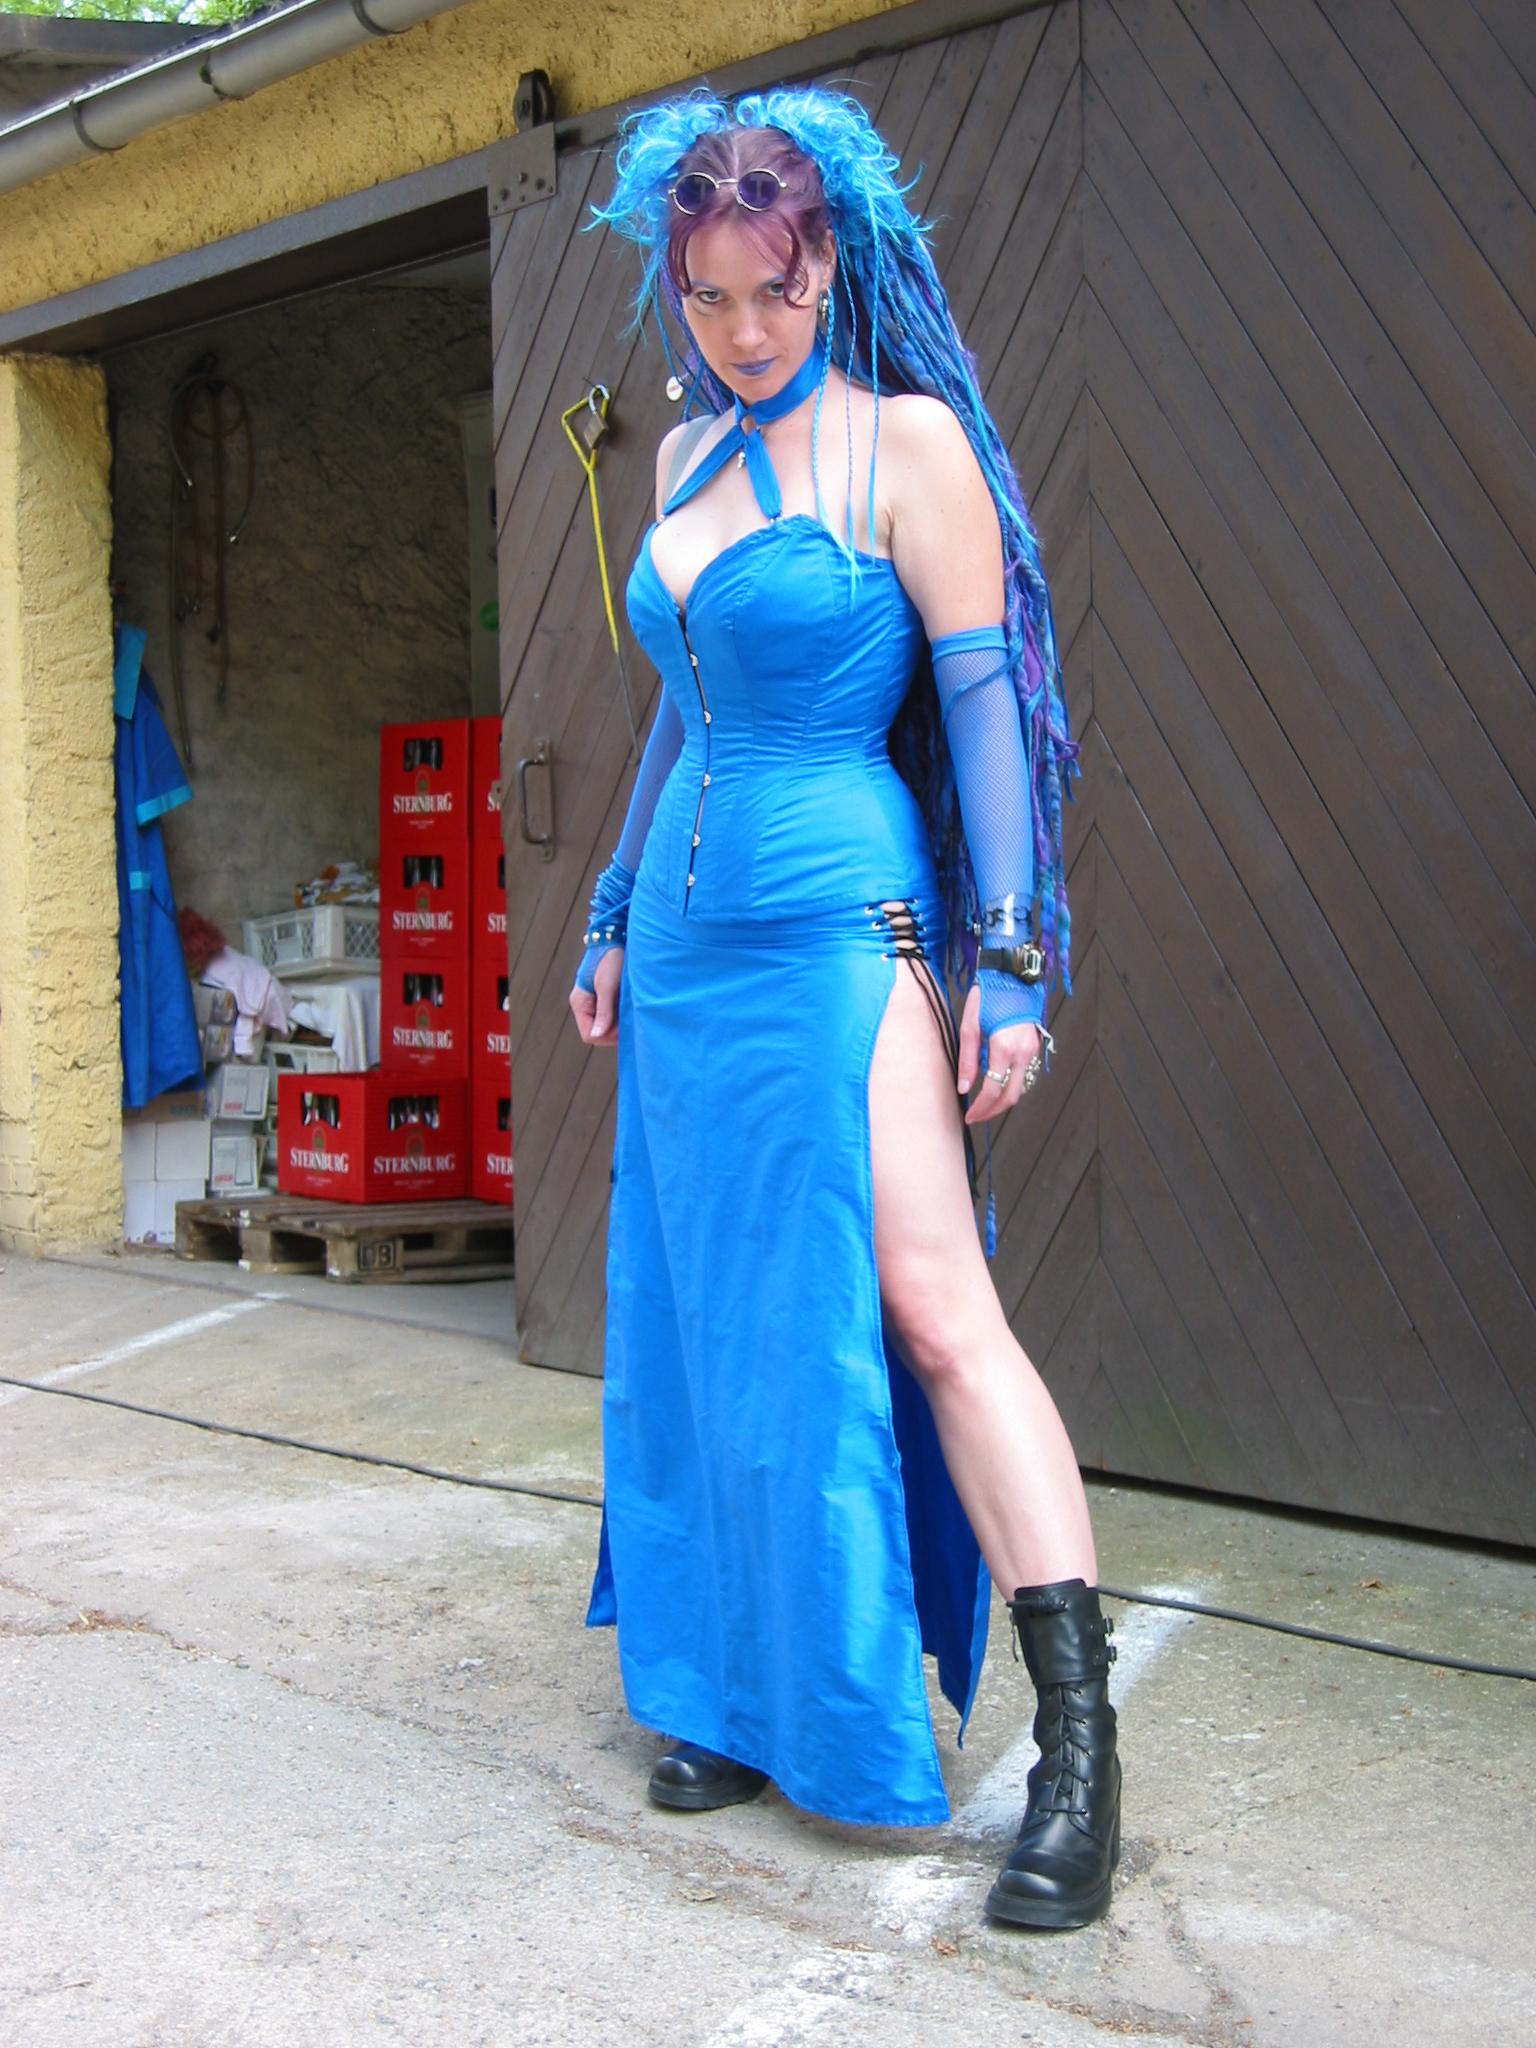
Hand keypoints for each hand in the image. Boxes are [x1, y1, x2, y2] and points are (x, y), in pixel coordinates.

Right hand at [569, 946, 623, 1046]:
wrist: (616, 938)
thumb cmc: (611, 959)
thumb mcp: (608, 986)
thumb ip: (603, 1012)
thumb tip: (596, 1036)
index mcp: (580, 1003)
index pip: (589, 1035)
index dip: (607, 1036)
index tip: (624, 1027)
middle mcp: (584, 1005)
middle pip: (598, 1033)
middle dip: (615, 1031)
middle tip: (630, 1017)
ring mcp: (593, 1002)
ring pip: (606, 1026)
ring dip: (619, 1022)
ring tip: (630, 1008)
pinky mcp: (603, 998)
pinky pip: (611, 1016)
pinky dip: (621, 1015)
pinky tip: (629, 1004)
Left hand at [957, 982, 1042, 1125]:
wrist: (1012, 975)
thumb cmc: (988, 997)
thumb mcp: (970, 1026)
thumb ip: (968, 1060)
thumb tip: (964, 1088)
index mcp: (1004, 1048)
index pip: (993, 1090)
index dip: (981, 1108)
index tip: (969, 1116)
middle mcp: (1023, 1052)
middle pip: (1012, 1096)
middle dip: (994, 1111)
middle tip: (977, 1116)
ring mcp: (1032, 1050)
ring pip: (1021, 1087)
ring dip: (1003, 1099)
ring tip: (983, 1102)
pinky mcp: (1035, 1045)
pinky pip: (1025, 1074)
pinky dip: (1011, 1084)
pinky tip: (996, 1083)